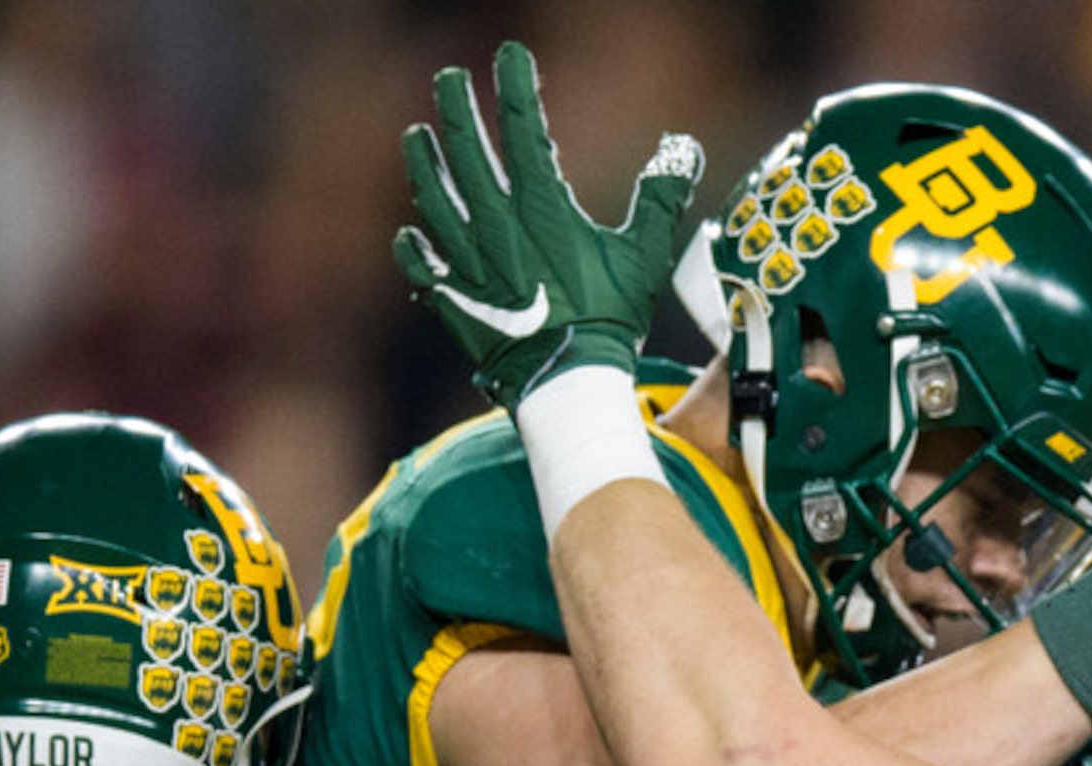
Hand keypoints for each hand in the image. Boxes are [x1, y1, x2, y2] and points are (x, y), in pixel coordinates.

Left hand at [393, 40, 703, 406]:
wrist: (567, 383)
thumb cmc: (610, 320)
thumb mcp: (644, 256)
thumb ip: (658, 198)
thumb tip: (682, 150)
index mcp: (543, 207)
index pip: (525, 130)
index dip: (517, 87)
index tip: (511, 56)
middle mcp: (498, 226)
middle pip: (469, 154)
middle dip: (457, 110)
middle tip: (448, 80)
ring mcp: (470, 262)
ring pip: (436, 200)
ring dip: (426, 164)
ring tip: (416, 135)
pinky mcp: (454, 300)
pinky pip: (423, 267)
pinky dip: (414, 247)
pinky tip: (409, 231)